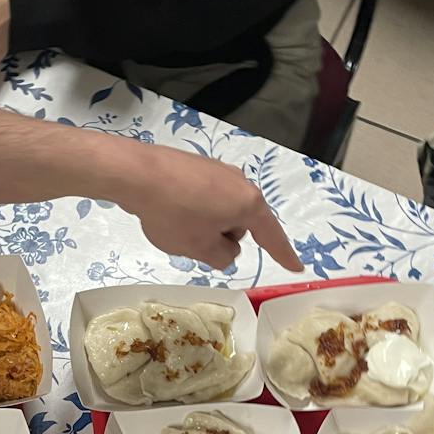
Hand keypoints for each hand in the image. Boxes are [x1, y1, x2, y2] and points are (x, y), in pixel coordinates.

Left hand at [118, 143, 301, 271]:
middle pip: (242, 223)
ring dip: (207, 225)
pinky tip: (171, 210)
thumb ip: (223, 257)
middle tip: (195, 243)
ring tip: (177, 225)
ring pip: (222, 211)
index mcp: (248, 204)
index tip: (295, 267)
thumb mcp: (200, 248)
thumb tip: (226, 248)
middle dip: (224, 238)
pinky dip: (194, 210)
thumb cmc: (174, 214)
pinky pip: (205, 198)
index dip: (283, 255)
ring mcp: (219, 171)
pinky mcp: (199, 167)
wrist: (138, 173)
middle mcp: (240, 183)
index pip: (272, 236)